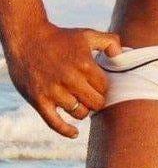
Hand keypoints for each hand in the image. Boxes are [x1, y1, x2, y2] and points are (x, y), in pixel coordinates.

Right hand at [3, 23, 121, 138]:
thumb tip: (120, 55)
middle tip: (91, 97)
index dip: (103, 88)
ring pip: (79, 113)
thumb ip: (109, 42)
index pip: (104, 88)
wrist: (27, 39)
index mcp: (85, 64)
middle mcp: (70, 79)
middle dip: (96, 101)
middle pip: (95, 103)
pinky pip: (55, 123)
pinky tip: (75, 133)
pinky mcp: (39, 101)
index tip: (98, 86)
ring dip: (83, 111)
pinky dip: (66, 131)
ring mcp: (54, 91)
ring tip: (80, 104)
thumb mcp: (87, 34)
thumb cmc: (60, 38)